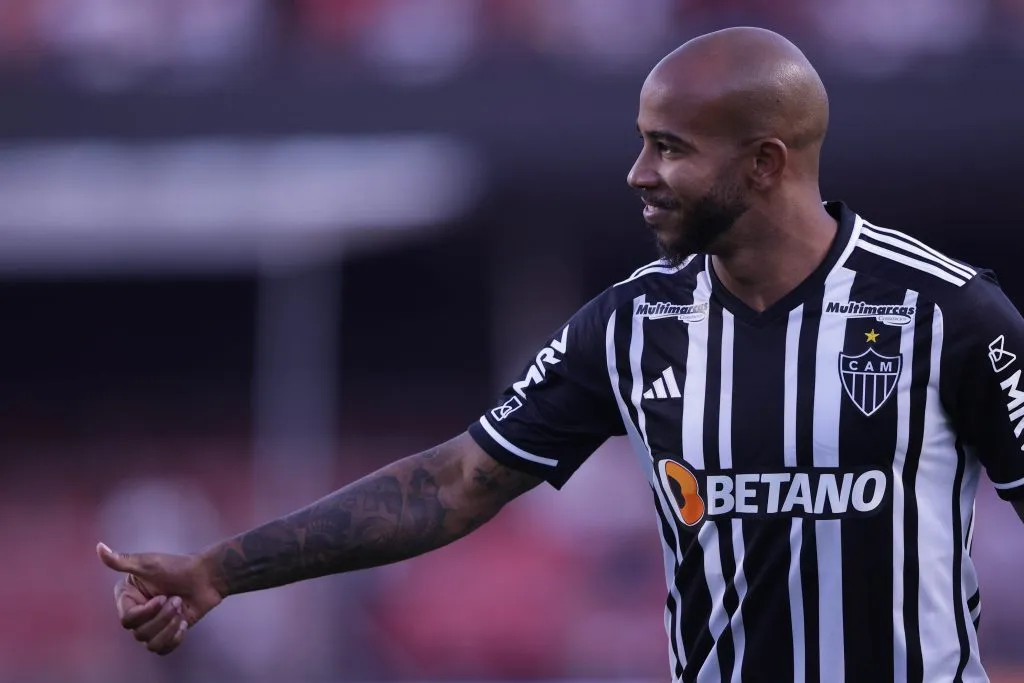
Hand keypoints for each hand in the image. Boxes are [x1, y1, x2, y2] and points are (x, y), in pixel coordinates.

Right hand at [97, 542, 222, 654]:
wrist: (207, 577)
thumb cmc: (178, 567)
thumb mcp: (148, 563)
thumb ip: (122, 560)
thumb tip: (98, 546)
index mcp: (128, 598)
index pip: (127, 620)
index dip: (146, 613)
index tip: (162, 597)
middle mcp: (137, 612)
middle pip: (139, 633)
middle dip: (162, 618)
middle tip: (177, 599)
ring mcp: (152, 624)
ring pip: (151, 644)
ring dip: (170, 627)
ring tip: (181, 608)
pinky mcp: (167, 632)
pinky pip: (163, 649)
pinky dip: (175, 638)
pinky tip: (184, 622)